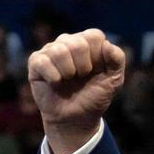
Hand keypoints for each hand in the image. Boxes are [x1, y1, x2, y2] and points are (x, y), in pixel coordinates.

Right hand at [28, 28, 125, 153]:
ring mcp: (51, 50)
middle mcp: (68, 41)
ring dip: (68, 72)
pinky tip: (56, 83)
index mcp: (88, 42)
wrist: (77, 118)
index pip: (94, 36)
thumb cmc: (95, 96)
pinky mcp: (36, 61)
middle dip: (84, 67)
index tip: (96, 71)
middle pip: (77, 43)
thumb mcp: (114, 79)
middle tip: (81, 77)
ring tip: (69, 80)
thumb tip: (107, 45)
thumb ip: (117, 59)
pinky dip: (54, 77)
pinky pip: (43, 61)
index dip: (97, 57)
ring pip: (59, 51)